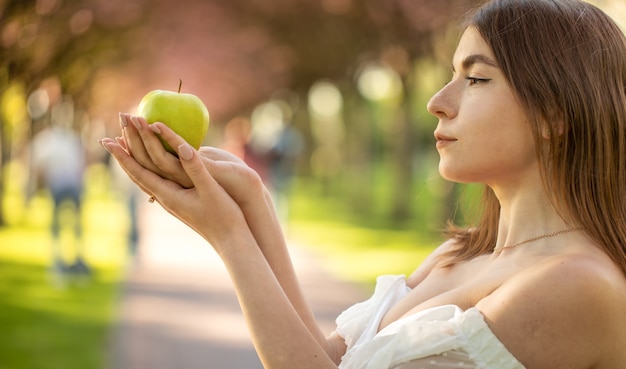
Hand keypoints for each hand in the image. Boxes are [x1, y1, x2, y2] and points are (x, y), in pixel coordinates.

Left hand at [100, 116, 264, 248]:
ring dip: (133, 156)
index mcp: (168, 195)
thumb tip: (182, 146)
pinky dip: (147, 164)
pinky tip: (150, 158)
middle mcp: (164, 198)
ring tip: (123, 140)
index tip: (108, 138)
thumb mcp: (211, 190)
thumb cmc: (224, 216)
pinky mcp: (179, 199)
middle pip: (136, 171)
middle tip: (117, 126)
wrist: (230, 239)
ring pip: (144, 175)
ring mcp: (171, 200)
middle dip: (125, 149)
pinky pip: (156, 178)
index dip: (122, 154)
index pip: (138, 171)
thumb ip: (196, 168)